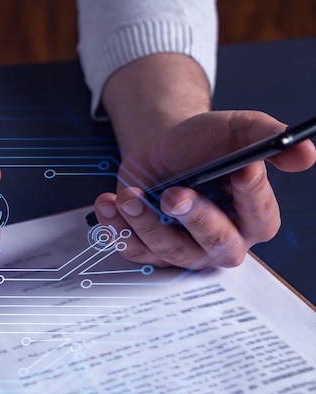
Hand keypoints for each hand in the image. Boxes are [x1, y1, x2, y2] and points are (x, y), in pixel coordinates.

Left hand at [93, 110, 315, 268]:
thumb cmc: (202, 144)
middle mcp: (223, 240)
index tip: (241, 169)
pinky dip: (118, 229)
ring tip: (127, 195)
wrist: (161, 149)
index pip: (260, 216)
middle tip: (173, 195)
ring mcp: (184, 249)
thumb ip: (267, 138)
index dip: (251, 195)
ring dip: (144, 222)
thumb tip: (306, 154)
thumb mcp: (235, 129)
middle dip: (193, 218)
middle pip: (215, 244)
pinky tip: (109, 204)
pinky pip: (135, 251)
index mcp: (254, 216)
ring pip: (169, 251)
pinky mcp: (151, 250)